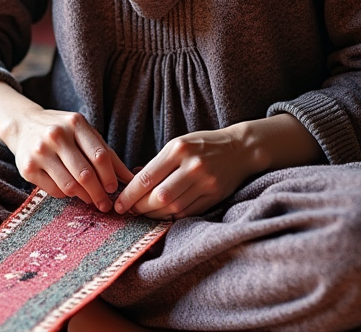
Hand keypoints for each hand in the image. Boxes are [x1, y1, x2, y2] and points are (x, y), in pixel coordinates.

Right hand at [2, 108, 135, 211]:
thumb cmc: (62, 131)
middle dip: (99, 194)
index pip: (99, 155)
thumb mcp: (84, 133)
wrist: (22, 125)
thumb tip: (130, 179)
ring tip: (89, 199)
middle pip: (85, 174)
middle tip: (105, 204)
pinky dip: (66, 195)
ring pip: (70, 186)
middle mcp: (56, 135)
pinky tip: (69, 191)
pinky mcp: (27, 168)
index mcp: (75, 123)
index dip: (110, 176)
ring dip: (84, 197)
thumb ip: (107, 154)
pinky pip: (54, 190)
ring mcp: (40, 152)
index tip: (114, 189)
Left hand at [113, 128, 255, 219]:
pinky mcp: (214, 196)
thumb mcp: (178, 145)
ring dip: (154, 214)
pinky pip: (187, 212)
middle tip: (130, 211)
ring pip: (172, 207)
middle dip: (140, 207)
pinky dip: (172, 216)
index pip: (147, 177)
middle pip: (159, 196)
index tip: (119, 204)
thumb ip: (157, 163)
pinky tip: (163, 214)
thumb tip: (132, 181)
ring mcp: (205, 182)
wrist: (240, 149)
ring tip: (144, 213)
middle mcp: (192, 166)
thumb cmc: (203, 145)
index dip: (130, 194)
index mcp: (178, 149)